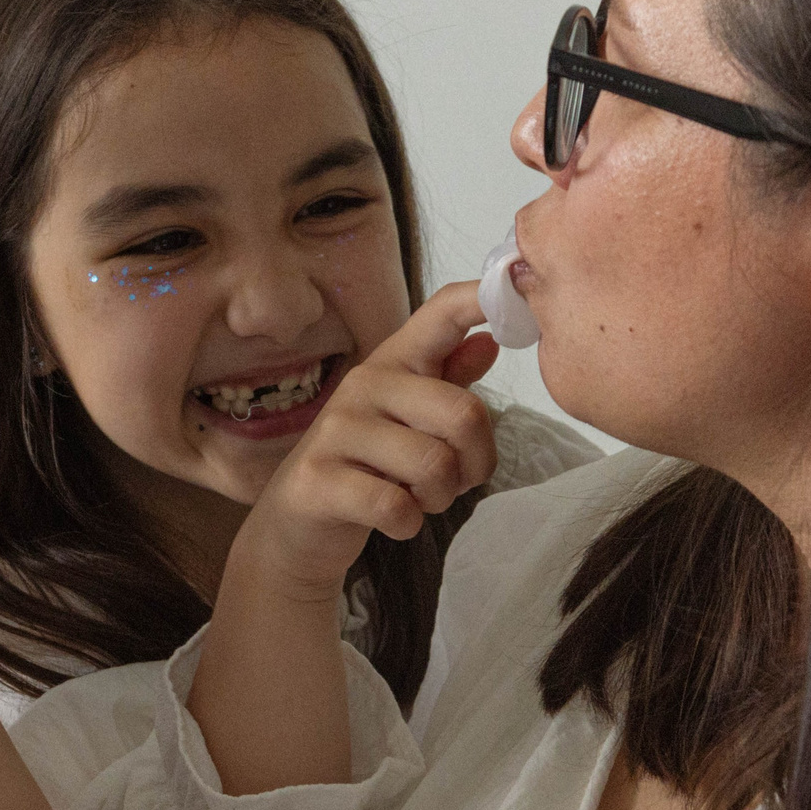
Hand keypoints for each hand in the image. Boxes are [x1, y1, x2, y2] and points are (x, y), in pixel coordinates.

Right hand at [237, 280, 499, 603]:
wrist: (295, 526)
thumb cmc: (365, 468)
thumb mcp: (408, 420)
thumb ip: (448, 381)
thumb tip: (490, 342)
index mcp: (393, 363)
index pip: (441, 312)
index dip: (484, 296)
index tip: (515, 283)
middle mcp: (363, 385)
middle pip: (464, 414)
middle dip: (475, 464)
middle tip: (453, 482)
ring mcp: (336, 431)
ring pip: (435, 465)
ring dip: (441, 498)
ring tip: (419, 500)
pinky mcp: (318, 480)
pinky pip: (397, 506)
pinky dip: (409, 524)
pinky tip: (394, 522)